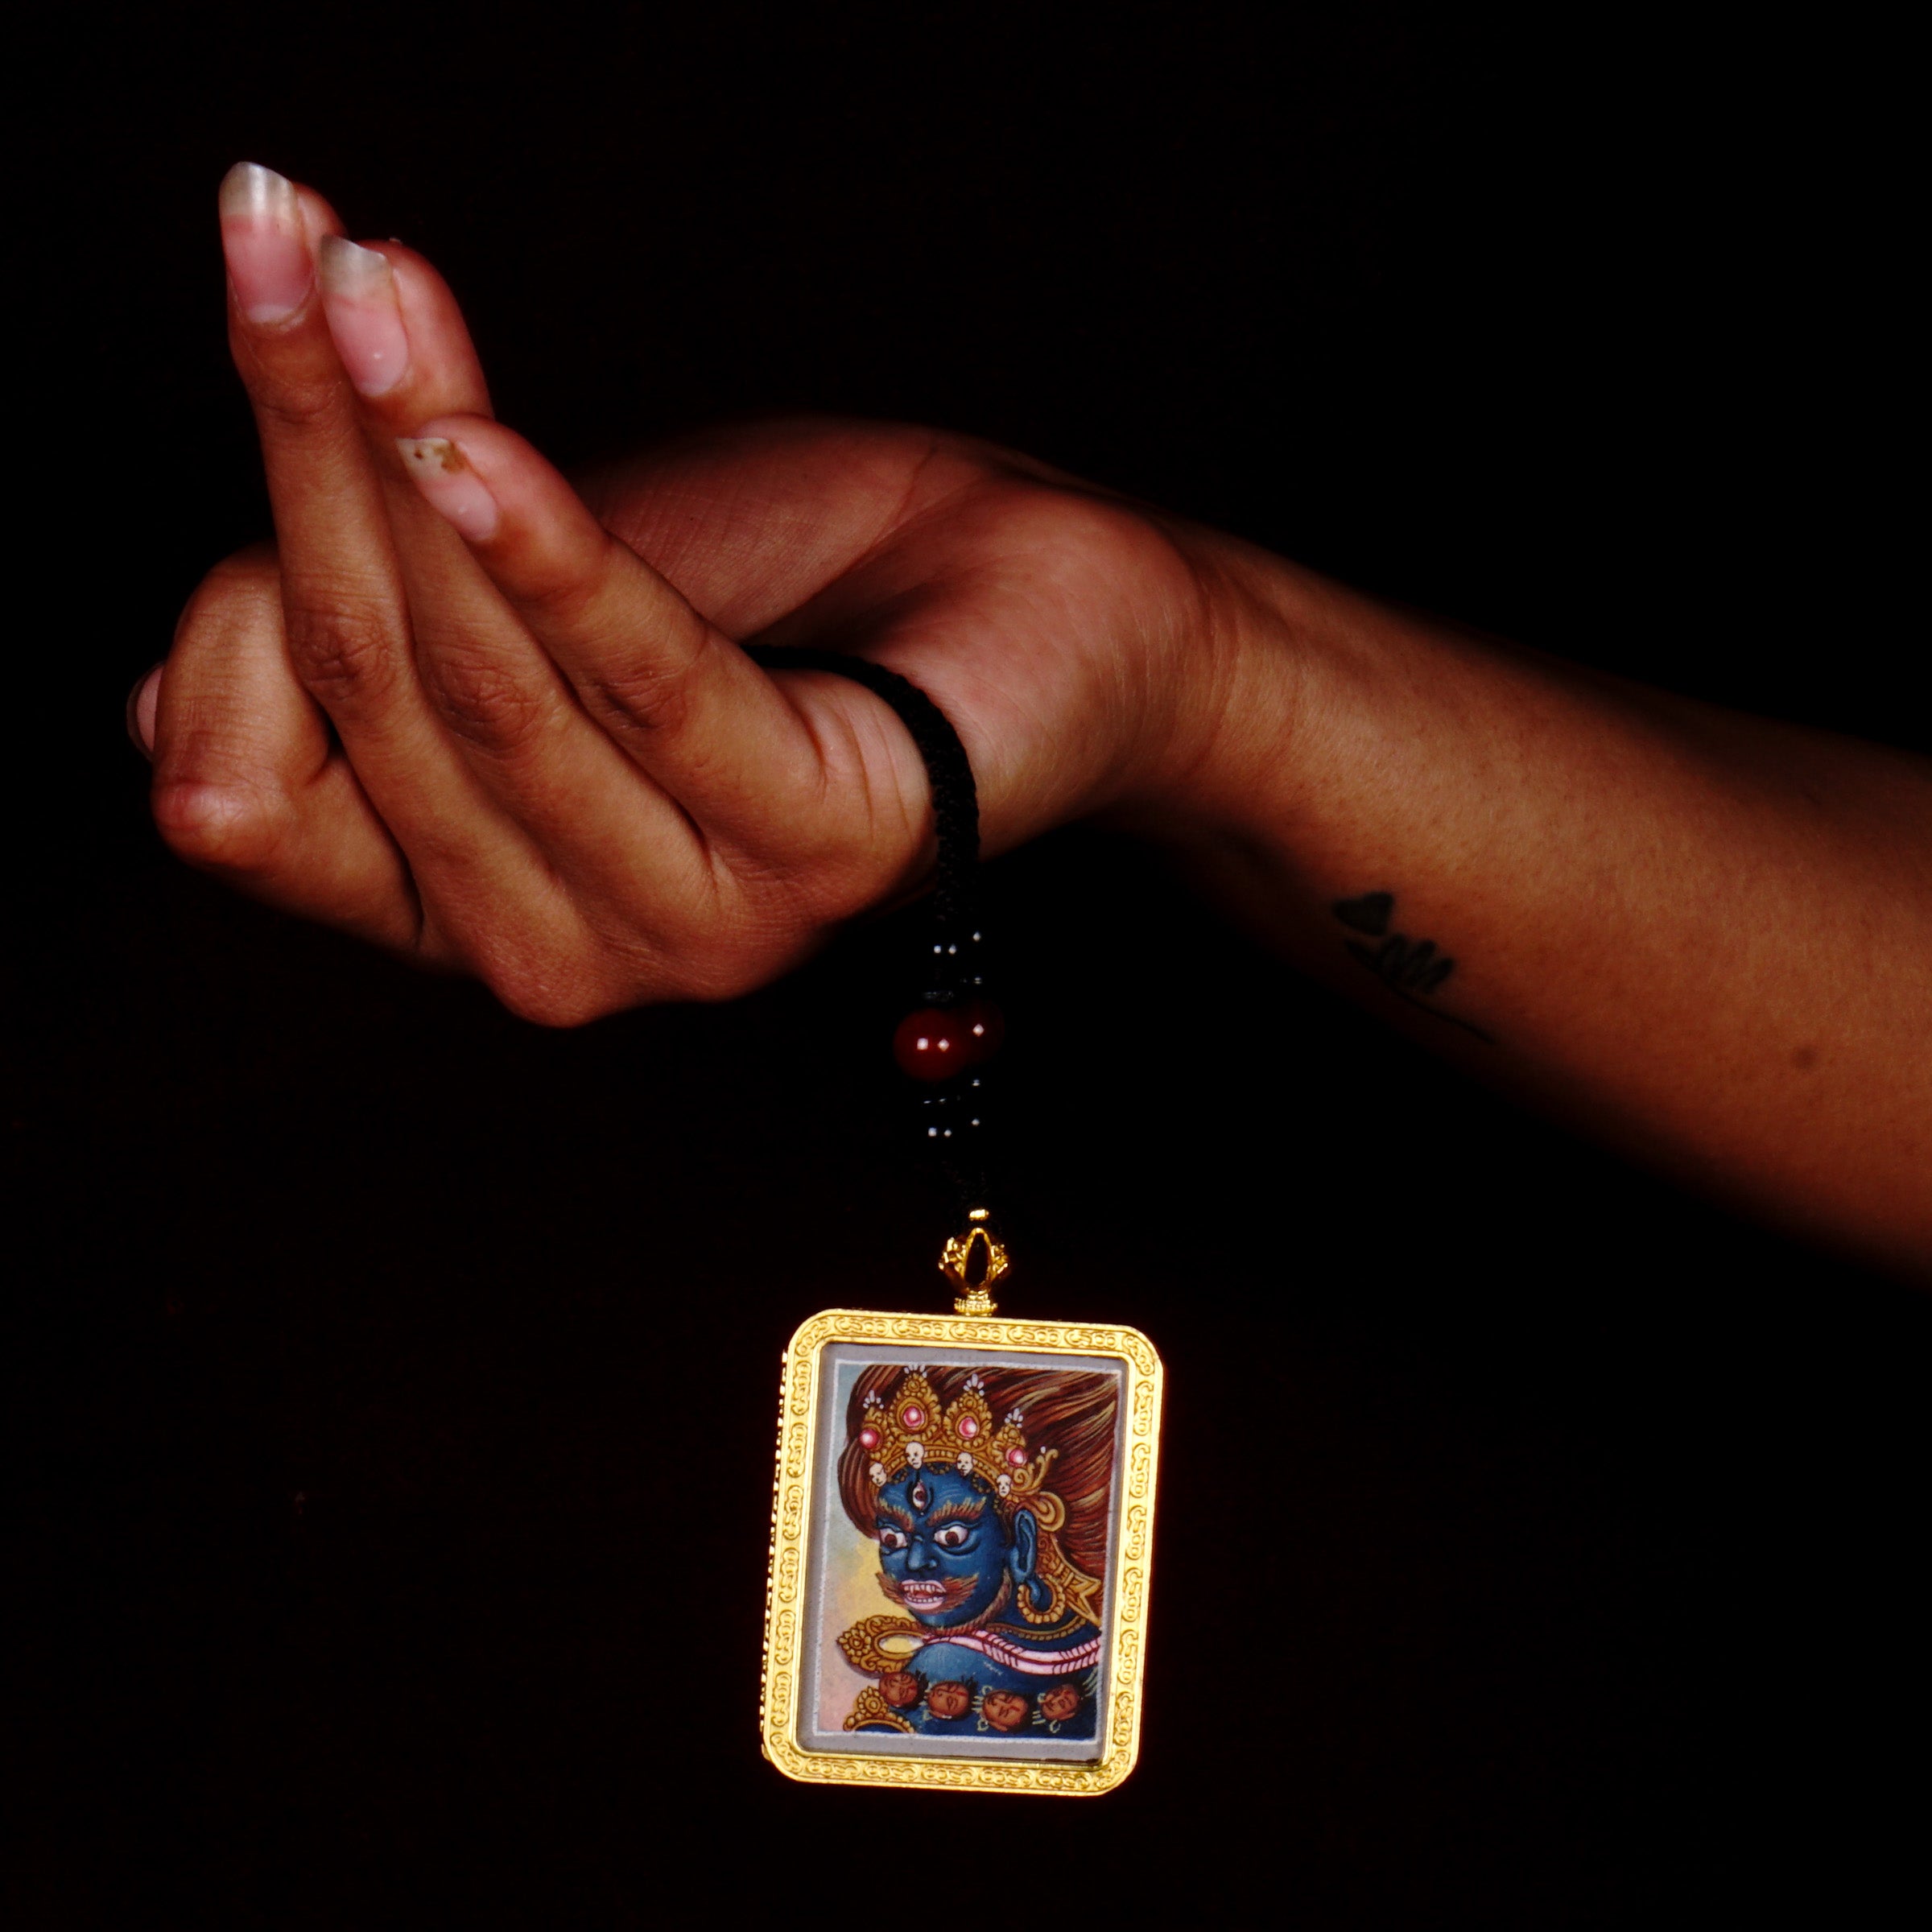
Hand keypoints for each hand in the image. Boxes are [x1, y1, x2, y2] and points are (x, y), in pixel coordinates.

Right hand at [143, 165, 1246, 1021]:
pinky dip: (551, 562)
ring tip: (372, 282)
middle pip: (377, 697)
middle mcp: (563, 950)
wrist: (1012, 602)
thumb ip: (348, 663)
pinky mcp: (817, 845)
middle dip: (314, 453)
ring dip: (409, 462)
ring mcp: (695, 922)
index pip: (258, 793)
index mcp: (467, 908)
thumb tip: (151, 710)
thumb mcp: (516, 612)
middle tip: (290, 240)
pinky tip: (471, 446)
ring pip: (491, 687)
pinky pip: (647, 693)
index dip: (222, 574)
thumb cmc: (772, 599)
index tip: (263, 328)